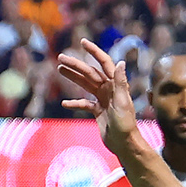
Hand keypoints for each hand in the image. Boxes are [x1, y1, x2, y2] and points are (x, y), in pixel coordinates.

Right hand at [56, 39, 140, 153]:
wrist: (125, 144)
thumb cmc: (126, 124)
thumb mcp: (122, 102)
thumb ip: (120, 83)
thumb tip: (121, 62)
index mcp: (116, 85)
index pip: (105, 63)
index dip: (94, 52)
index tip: (83, 42)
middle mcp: (109, 90)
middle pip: (90, 73)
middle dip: (76, 65)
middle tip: (60, 58)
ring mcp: (103, 100)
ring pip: (86, 85)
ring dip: (73, 77)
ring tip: (59, 69)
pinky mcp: (98, 111)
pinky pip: (84, 104)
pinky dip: (75, 103)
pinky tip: (64, 104)